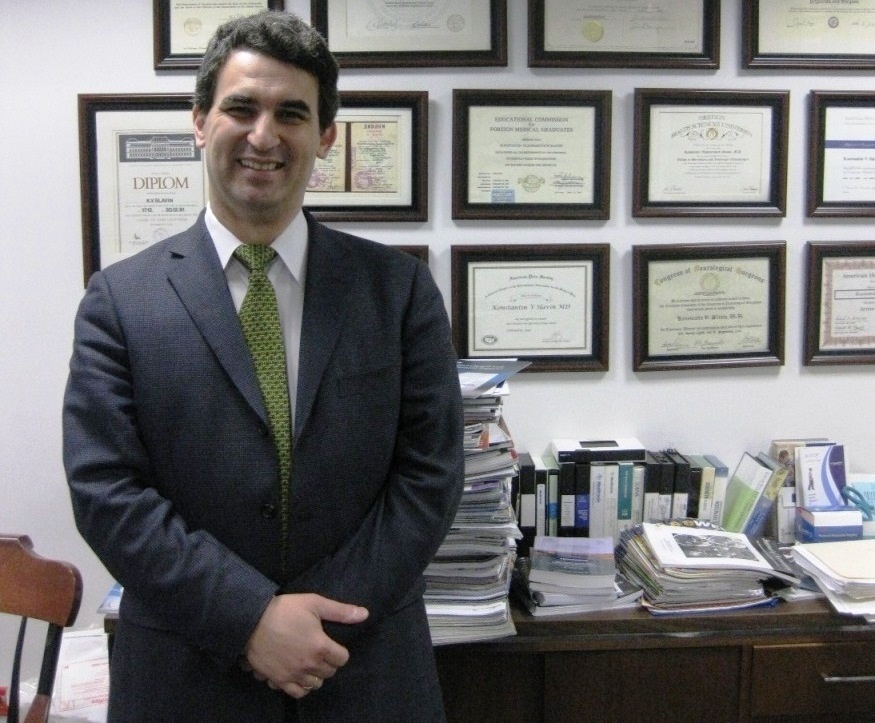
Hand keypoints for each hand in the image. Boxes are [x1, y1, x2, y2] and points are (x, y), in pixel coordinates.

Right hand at [244, 593, 368, 698]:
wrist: (251, 621)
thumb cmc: (285, 610)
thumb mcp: (314, 603)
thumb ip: (340, 612)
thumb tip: (365, 614)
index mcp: (321, 646)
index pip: (342, 659)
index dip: (339, 651)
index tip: (332, 645)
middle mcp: (309, 665)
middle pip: (330, 672)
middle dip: (328, 662)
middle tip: (319, 651)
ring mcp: (294, 675)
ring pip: (315, 684)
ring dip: (316, 675)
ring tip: (309, 662)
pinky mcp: (279, 681)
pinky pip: (298, 693)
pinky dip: (301, 687)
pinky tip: (298, 675)